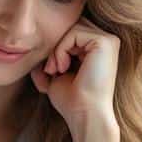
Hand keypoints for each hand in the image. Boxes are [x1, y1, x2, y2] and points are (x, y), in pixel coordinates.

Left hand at [30, 17, 119, 132]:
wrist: (85, 115)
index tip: (51, 70)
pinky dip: (61, 50)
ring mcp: (109, 40)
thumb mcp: (55, 76)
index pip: (71, 31)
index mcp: (100, 48)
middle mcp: (108, 41)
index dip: (57, 46)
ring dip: (57, 49)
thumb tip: (32, 50)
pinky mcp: (105, 42)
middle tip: (51, 69)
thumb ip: (48, 61)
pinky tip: (63, 68)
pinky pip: (73, 33)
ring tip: (56, 70)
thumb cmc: (72, 101)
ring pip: (71, 28)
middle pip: (71, 26)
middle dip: (56, 45)